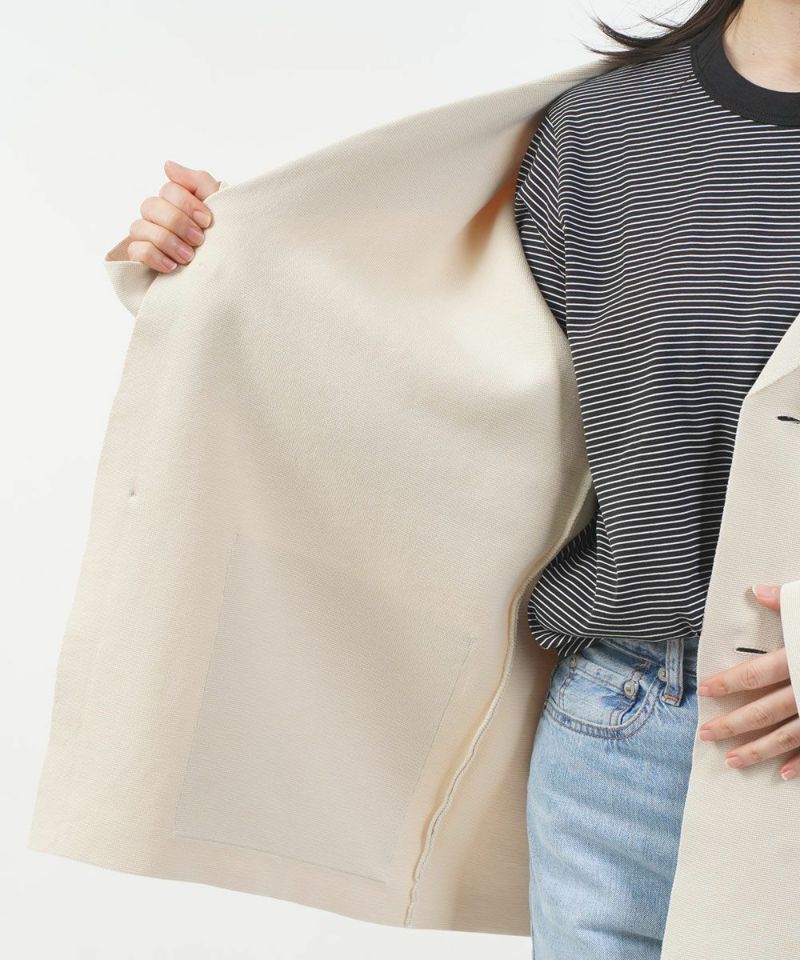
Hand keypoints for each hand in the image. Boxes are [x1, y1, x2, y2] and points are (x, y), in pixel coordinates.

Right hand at [123, 160, 220, 272]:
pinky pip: (135, 250)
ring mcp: (145, 235)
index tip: (206, 221)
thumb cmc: (221, 236)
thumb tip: (167, 165)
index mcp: (175, 201)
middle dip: (177, 223)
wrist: (226, 273)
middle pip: (151, 205)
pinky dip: (154, 256)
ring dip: (167, 241)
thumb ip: (198, 181)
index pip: (169, 189)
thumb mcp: (218, 206)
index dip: (187, 203)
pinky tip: (171, 266)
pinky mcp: (139, 257)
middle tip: (199, 240)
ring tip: (189, 257)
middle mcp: (157, 215)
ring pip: (139, 227)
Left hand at [697, 583, 799, 779]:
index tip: (705, 689)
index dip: (728, 682)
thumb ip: (789, 603)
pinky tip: (784, 773)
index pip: (756, 673)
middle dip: (733, 724)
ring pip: (788, 735)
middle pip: (765, 710)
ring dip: (759, 750)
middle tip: (705, 735)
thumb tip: (757, 590)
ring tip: (733, 761)